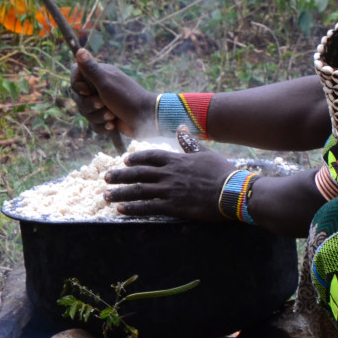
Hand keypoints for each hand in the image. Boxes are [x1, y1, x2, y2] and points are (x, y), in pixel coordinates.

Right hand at [71, 49, 156, 138]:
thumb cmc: (126, 97)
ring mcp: (101, 103)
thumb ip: (90, 68)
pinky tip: (113, 124)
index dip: (77, 86)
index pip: (75, 76)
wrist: (145, 118)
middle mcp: (98, 87)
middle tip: (103, 104)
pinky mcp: (105, 117)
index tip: (87, 90)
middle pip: (78, 98)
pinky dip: (102, 127)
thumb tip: (79, 50)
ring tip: (112, 116)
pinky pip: (93, 124)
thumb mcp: (106, 81)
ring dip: (98, 117)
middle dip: (89, 105)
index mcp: (99, 75)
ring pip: (85, 113)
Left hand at [104, 148, 237, 219]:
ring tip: (106, 195)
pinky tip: (121, 210)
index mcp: (176, 160)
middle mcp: (168, 173)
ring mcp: (169, 190)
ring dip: (120, 193)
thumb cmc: (222, 172)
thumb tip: (181, 128)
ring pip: (138, 190)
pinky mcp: (173, 206)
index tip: (125, 161)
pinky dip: (132, 208)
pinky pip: (147, 207)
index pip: (150, 157)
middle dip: (120, 176)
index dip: (136, 159)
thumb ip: (189, 142)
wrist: (232, 191)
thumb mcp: (205, 153)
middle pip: (138, 173)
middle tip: (105, 178)